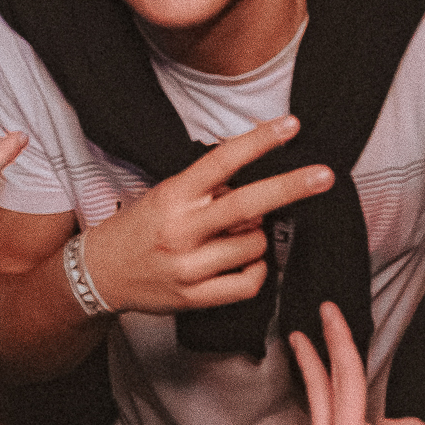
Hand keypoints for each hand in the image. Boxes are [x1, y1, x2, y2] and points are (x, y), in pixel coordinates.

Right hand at [84, 115, 330, 314]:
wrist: (100, 273)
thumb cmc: (140, 227)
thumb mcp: (167, 194)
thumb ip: (209, 189)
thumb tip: (258, 186)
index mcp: (174, 195)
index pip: (222, 161)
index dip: (260, 141)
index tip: (291, 126)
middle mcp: (181, 229)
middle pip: (247, 204)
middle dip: (291, 187)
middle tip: (325, 175)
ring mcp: (188, 266)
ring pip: (253, 244)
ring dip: (258, 236)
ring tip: (235, 235)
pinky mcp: (195, 297)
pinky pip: (248, 282)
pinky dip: (257, 269)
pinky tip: (246, 260)